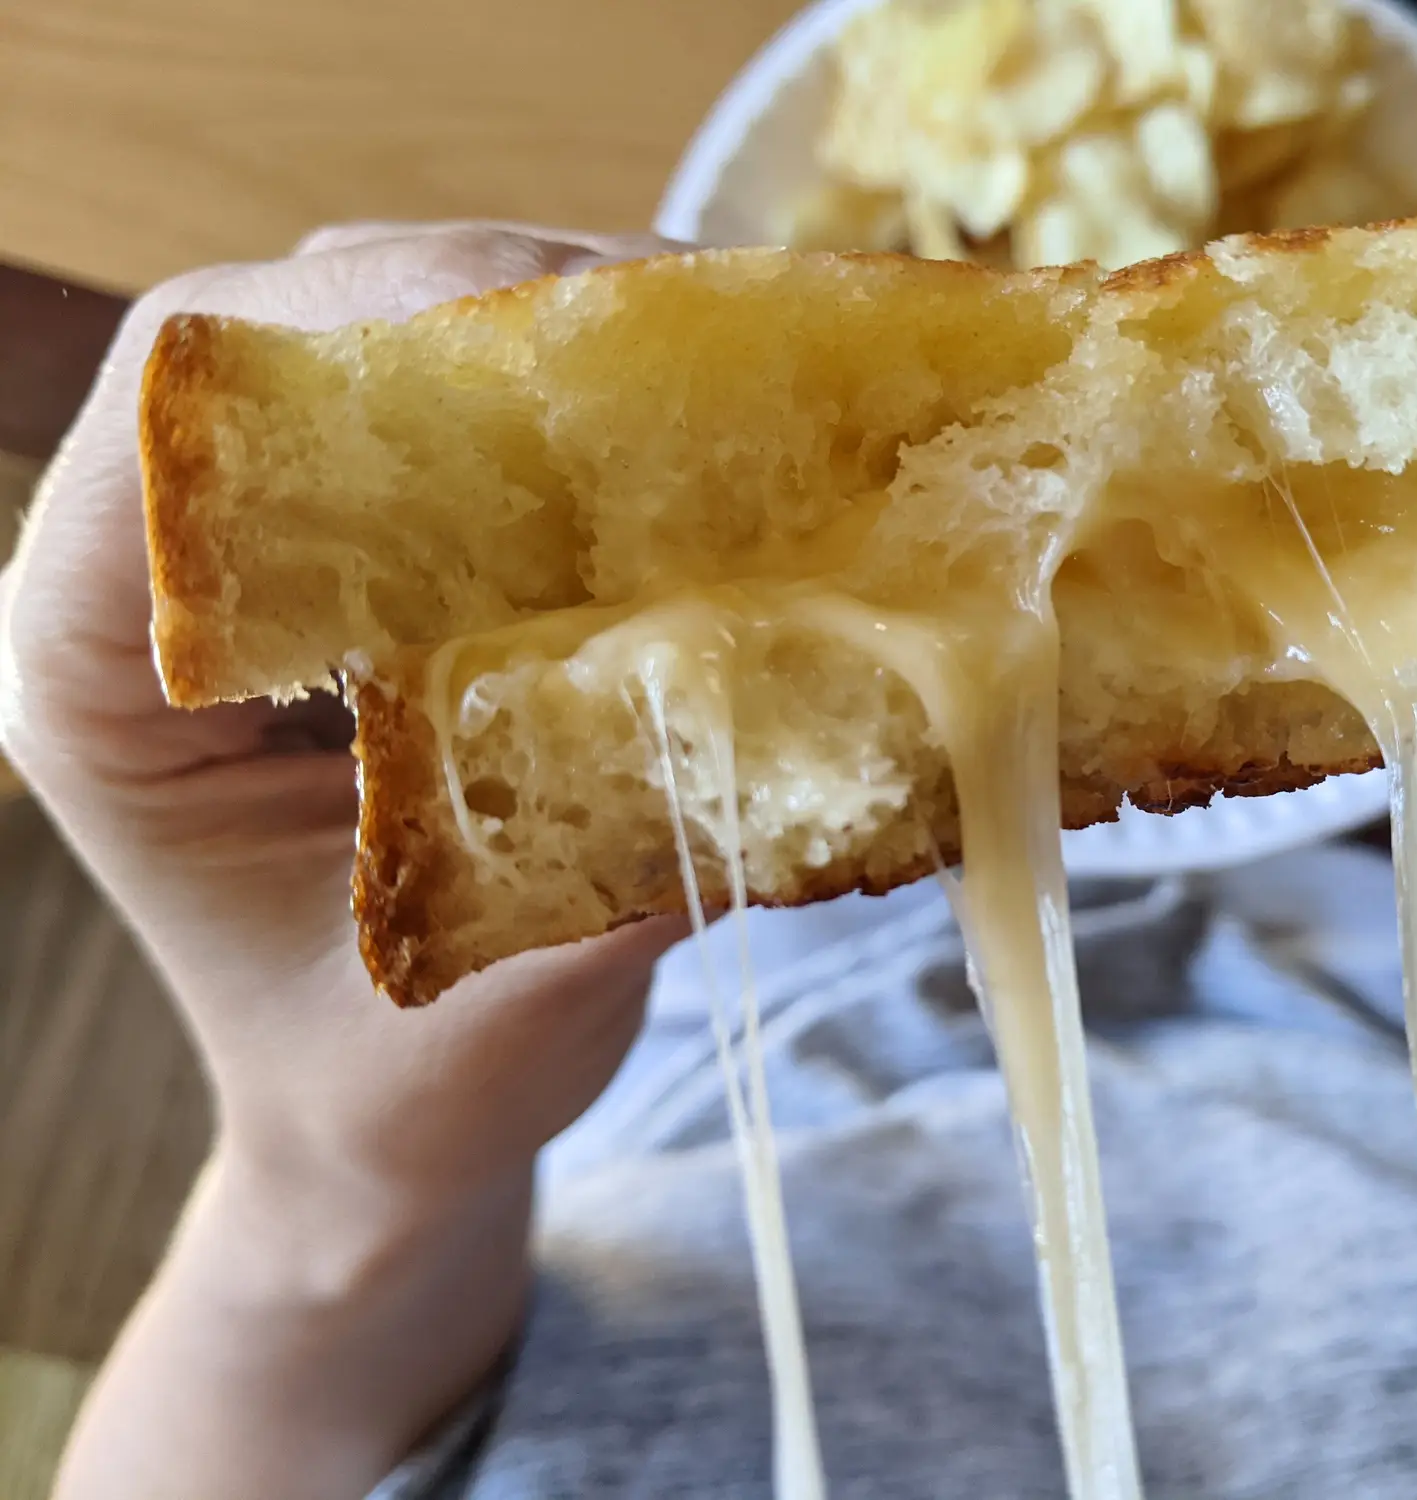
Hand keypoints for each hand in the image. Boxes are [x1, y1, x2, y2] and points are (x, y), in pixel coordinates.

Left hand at [0, 222, 689, 1498]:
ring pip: (402, 342)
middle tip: (696, 342)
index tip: (562, 346)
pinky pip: (478, 418)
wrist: (386, 1131)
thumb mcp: (480, 1004)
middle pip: (304, 327)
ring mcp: (282, 558)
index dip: (370, 329)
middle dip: (504, 306)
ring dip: (569, 337)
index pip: (188, 402)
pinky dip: (599, 401)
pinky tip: (710, 424)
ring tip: (727, 364)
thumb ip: (602, 858)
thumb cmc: (389, 1095)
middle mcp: (167, 581)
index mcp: (96, 670)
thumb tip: (769, 686)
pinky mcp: (384, 561)